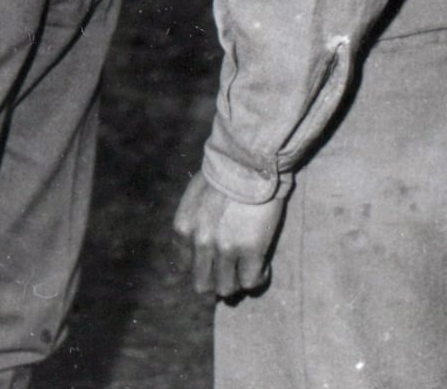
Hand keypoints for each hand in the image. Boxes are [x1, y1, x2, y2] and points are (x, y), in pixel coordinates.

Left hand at [173, 172, 285, 297]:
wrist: (248, 159)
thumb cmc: (225, 171)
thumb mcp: (196, 194)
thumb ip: (194, 220)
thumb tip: (200, 238)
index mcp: (183, 228)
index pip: (183, 267)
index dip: (201, 264)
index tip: (213, 259)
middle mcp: (201, 242)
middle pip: (203, 285)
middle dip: (217, 278)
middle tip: (231, 268)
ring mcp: (226, 249)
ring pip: (227, 289)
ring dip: (237, 280)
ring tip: (248, 267)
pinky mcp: (251, 251)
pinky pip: (252, 282)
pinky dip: (258, 278)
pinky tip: (263, 266)